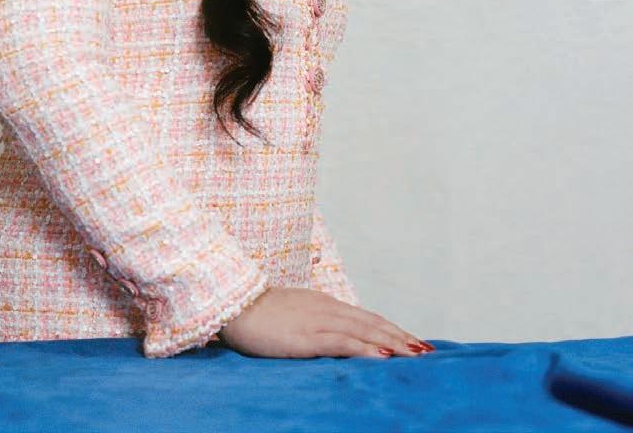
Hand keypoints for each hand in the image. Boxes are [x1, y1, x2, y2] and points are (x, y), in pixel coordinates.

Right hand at [217, 286, 430, 358]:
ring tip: (416, 355)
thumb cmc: (258, 314)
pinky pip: (343, 342)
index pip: (365, 317)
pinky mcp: (307, 337)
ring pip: (364, 330)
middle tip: (428, 351)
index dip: (391, 329)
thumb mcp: (291, 317)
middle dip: (401, 336)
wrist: (233, 304)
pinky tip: (383, 357)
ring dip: (393, 342)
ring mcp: (318, 322)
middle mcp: (326, 309)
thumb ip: (312, 325)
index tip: (413, 341)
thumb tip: (329, 339)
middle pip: (372, 322)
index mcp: (323, 304)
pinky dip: (366, 348)